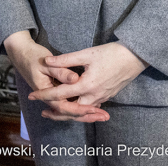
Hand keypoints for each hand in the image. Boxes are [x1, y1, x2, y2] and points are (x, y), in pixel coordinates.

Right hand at [3, 31, 108, 122]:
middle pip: (69, 112)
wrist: (20, 53)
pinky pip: (69, 103)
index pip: (64, 106)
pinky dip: (80, 107)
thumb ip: (61, 71)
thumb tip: (75, 79)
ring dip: (86, 113)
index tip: (94, 109)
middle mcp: (49, 97)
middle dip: (87, 116)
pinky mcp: (56, 92)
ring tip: (102, 115)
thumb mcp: (46, 62)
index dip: (80, 109)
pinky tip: (92, 106)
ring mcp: (52, 96)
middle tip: (104, 117)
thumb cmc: (32, 56)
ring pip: (70, 109)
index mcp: (46, 91)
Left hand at [29, 42, 147, 117]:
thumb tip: (47, 61)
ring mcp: (102, 97)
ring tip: (56, 112)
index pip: (60, 94)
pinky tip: (75, 106)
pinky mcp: (108, 96)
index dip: (44, 95)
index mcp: (86, 85)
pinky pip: (91, 107)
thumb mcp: (86, 54)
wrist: (135, 58)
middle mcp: (94, 95)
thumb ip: (65, 60)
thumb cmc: (111, 53)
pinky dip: (81, 109)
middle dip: (57, 113)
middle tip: (43, 113)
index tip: (32, 96)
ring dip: (69, 112)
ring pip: (82, 110)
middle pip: (71, 110)